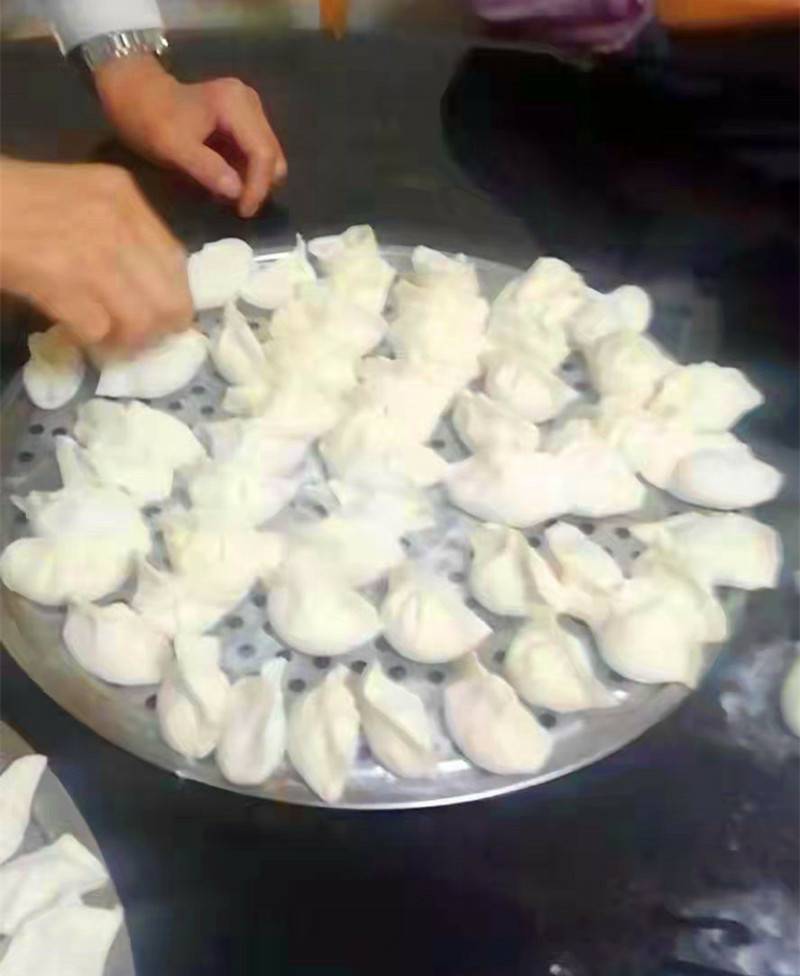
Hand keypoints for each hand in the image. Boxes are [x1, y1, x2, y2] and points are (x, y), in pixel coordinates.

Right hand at [0, 158, 191, 347]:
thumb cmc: (15, 203)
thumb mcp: (81, 199)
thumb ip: (121, 233)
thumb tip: (152, 289)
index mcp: (124, 195)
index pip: (177, 261)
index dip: (173, 298)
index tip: (161, 317)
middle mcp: (118, 220)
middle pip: (169, 298)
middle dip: (156, 329)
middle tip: (136, 339)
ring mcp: (92, 250)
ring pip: (141, 320)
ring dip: (126, 341)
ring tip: (108, 341)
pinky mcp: (61, 278)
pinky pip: (98, 329)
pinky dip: (90, 340)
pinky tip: (77, 332)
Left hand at [95, 56, 286, 217]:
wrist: (134, 94)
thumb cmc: (150, 118)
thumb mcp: (172, 147)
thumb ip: (206, 168)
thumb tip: (237, 193)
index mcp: (236, 104)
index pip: (263, 153)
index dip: (258, 187)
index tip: (243, 212)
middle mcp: (250, 103)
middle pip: (272, 156)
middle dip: (258, 185)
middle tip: (235, 207)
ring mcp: (249, 111)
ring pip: (268, 158)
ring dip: (252, 182)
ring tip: (226, 196)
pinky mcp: (244, 122)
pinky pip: (255, 155)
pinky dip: (245, 173)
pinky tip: (224, 181)